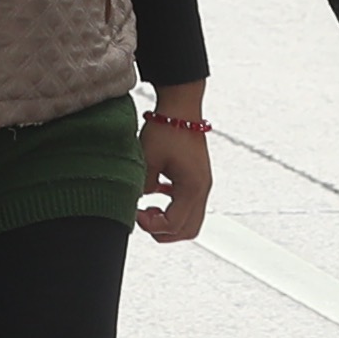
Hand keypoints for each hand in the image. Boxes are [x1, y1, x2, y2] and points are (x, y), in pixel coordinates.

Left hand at [137, 105, 212, 244]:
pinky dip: (174, 208)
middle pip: (188, 230)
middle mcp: (202, 189)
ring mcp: (202, 184)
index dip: (151, 225)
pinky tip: (157, 195)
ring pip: (190, 220)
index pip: (174, 225)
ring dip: (169, 222)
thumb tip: (139, 203)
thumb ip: (143, 187)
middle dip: (163, 232)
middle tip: (143, 218)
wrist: (180, 105)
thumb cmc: (165, 129)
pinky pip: (189, 205)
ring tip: (150, 209)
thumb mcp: (148, 160)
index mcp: (192, 187)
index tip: (136, 213)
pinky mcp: (197, 178)